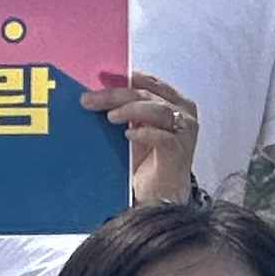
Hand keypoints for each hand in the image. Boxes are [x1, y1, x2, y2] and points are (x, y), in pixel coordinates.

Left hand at [86, 67, 199, 204]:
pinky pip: (163, 137)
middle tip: (90, 100)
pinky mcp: (180, 151)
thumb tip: (94, 94)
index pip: (147, 83)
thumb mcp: (134, 128)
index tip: (99, 77)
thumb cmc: (147, 162)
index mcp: (173, 102)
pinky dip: (145, 133)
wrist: (161, 198)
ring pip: (157, 110)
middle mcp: (183, 112)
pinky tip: (129, 134)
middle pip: (147, 94)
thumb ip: (125, 110)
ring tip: (110, 116)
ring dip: (130, 110)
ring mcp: (184, 131)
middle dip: (116, 95)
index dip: (123, 79)